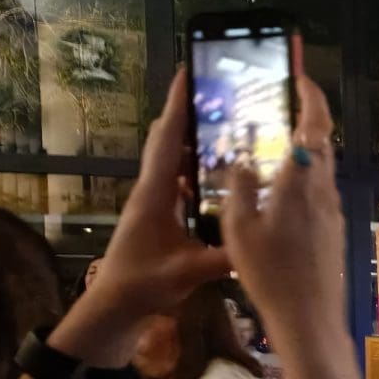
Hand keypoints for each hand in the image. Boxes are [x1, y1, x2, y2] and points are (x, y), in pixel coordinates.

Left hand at [83, 70, 229, 324]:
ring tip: (227, 128)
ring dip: (196, 141)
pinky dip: (198, 168)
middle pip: (169, 140)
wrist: (116, 305)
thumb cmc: (142, 284)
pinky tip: (221, 174)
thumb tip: (262, 242)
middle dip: (189, 114)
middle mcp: (154, 189)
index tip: (188, 72)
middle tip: (219, 96)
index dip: (177, 105)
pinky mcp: (161, 213)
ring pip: (174, 159)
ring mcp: (156, 200)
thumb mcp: (187, 272)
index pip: (168, 139)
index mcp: (156, 193)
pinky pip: (180, 180)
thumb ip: (224, 257)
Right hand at [222, 75, 343, 340]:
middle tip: (279, 111)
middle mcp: (324, 193)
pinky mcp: (335, 232)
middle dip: (304, 123)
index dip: (312, 98)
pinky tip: (281, 197)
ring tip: (273, 153)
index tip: (299, 79)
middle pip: (320, 146)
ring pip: (320, 172)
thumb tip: (242, 163)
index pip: (315, 127)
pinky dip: (302, 183)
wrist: (309, 319)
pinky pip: (319, 196)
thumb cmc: (270, 275)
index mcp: (301, 183)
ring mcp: (333, 213)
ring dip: (302, 155)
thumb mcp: (239, 230)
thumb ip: (240, 189)